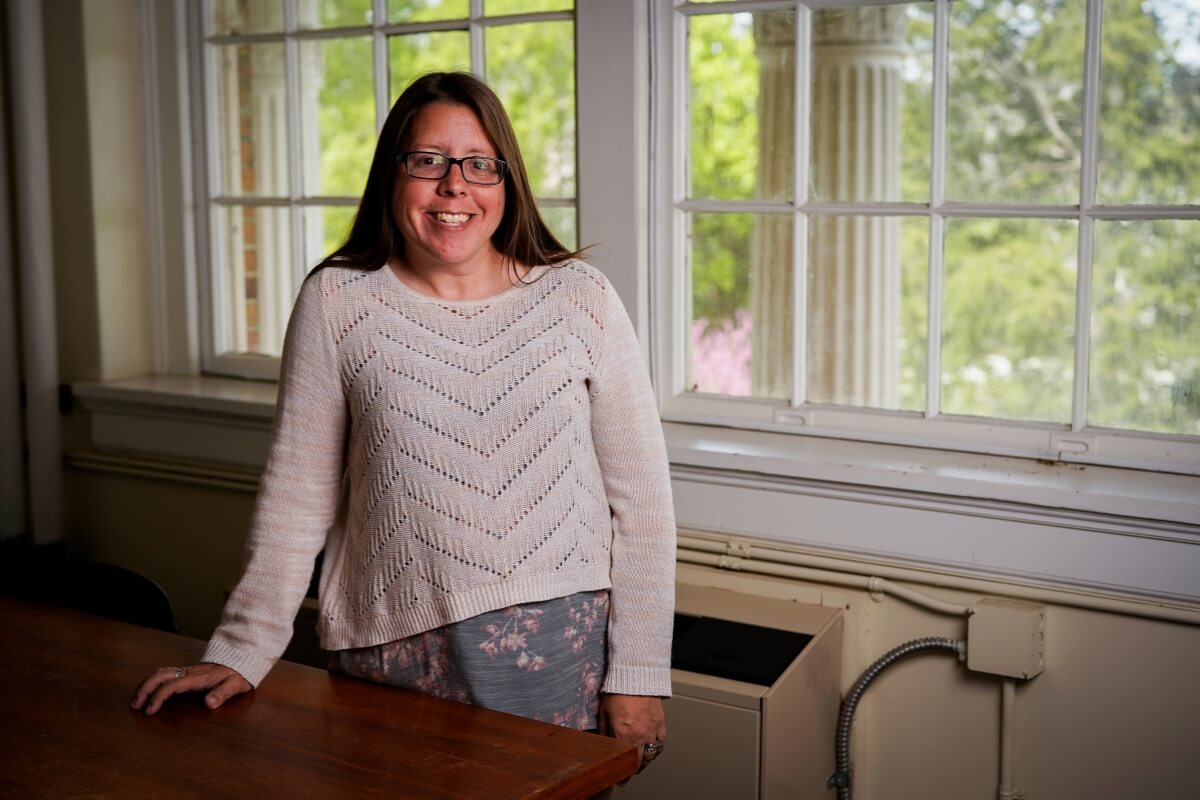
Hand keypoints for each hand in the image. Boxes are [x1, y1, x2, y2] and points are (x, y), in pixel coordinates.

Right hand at [131, 663, 251, 714]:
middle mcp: (189, 672)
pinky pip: (165, 673)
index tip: (150, 710)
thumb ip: (223, 694)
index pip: (172, 685)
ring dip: (146, 684)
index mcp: (198, 677)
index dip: (159, 697)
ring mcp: (187, 670)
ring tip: (137, 700)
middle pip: (160, 675)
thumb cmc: (237, 674)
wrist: (241, 659)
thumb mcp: (235, 685)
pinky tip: (149, 691)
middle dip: (145, 689)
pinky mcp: (186, 671)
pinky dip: (153, 681)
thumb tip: (209, 703)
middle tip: (135, 705)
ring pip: (160, 672)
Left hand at [597, 694, 666, 773]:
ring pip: (651, 755)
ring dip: (645, 762)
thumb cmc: (619, 691)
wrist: (636, 677)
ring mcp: (652, 730)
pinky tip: (653, 751)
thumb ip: (604, 731)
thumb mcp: (604, 713)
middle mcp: (640, 735)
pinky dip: (657, 750)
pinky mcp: (660, 724)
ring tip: (640, 764)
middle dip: (634, 770)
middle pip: (639, 762)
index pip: (625, 762)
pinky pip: (661, 743)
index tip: (622, 778)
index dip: (624, 773)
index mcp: (623, 735)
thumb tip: (602, 743)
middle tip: (630, 772)